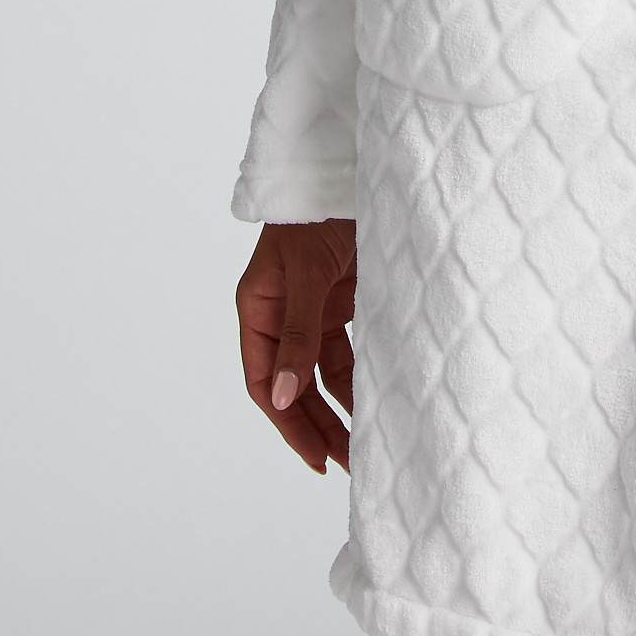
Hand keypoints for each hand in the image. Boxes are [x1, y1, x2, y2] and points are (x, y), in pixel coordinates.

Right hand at [236, 218, 357, 470]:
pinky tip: (377, 402)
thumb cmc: (316, 212)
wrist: (348, 171)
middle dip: (316, 426)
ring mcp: (314, 310)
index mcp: (258, 310)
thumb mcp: (304, 274)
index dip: (287, 422)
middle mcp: (282, 315)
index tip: (316, 457)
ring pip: (324, 375)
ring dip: (341, 409)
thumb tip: (280, 396)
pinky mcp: (345, 302)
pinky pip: (349, 352)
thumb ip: (297, 335)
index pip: (263, 381)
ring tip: (364, 447)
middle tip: (346, 465)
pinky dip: (361, 377)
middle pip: (292, 386)